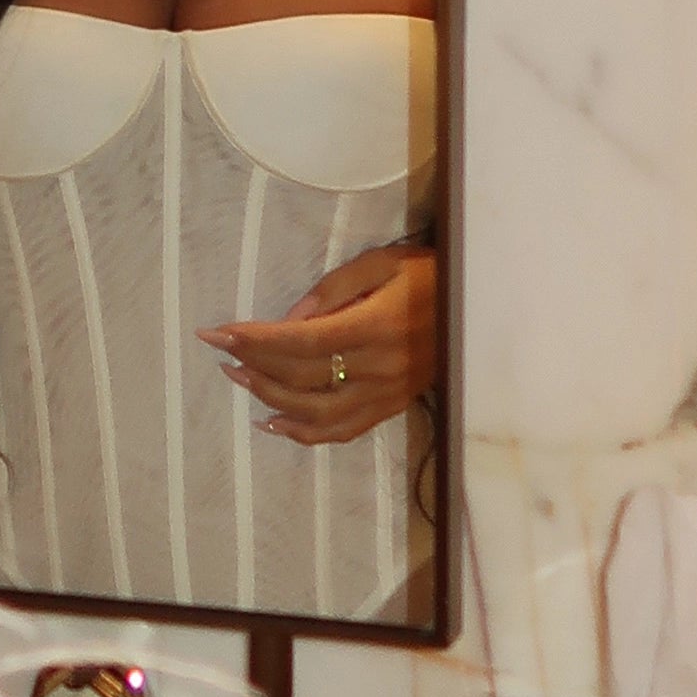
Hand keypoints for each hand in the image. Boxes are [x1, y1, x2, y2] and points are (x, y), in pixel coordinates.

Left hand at [202, 243, 436, 447]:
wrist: (479, 309)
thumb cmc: (429, 277)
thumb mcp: (384, 264)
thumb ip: (335, 289)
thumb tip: (291, 318)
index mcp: (374, 328)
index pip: (300, 341)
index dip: (255, 340)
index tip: (217, 332)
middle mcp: (378, 369)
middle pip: (301, 376)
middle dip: (253, 364)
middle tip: (221, 350)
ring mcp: (385, 395)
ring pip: (316, 412)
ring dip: (270, 398)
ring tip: (238, 379)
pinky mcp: (391, 408)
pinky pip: (342, 430)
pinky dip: (304, 433)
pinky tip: (274, 423)